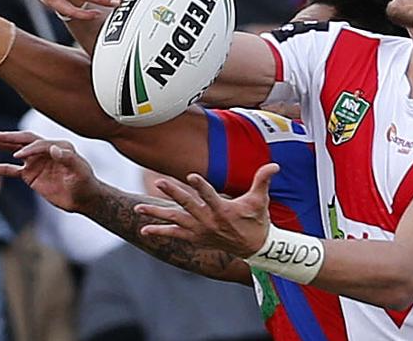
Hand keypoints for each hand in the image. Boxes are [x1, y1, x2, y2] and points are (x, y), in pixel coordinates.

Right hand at [0, 131, 97, 211]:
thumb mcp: (80, 171)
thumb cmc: (85, 183)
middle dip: (10, 137)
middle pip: (24, 140)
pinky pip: (9, 170)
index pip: (39, 144)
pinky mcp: (30, 174)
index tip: (18, 155)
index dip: (29, 148)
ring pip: (14, 150)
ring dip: (0, 144)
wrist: (83, 198)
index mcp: (59, 146)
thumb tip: (53, 148)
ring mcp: (36, 162)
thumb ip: (68, 158)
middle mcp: (46, 151)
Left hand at [136, 163, 279, 257]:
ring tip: (138, 208)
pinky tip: (144, 229)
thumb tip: (275, 165)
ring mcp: (200, 230)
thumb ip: (263, 181)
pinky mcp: (195, 237)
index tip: (190, 175)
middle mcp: (209, 221)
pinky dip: (160, 232)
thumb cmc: (257, 220)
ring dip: (156, 213)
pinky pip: (174, 234)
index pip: (210, 196)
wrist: (254, 248)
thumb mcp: (260, 200)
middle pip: (187, 205)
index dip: (201, 186)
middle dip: (173, 192)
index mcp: (224, 211)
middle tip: (159, 181)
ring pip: (175, 220)